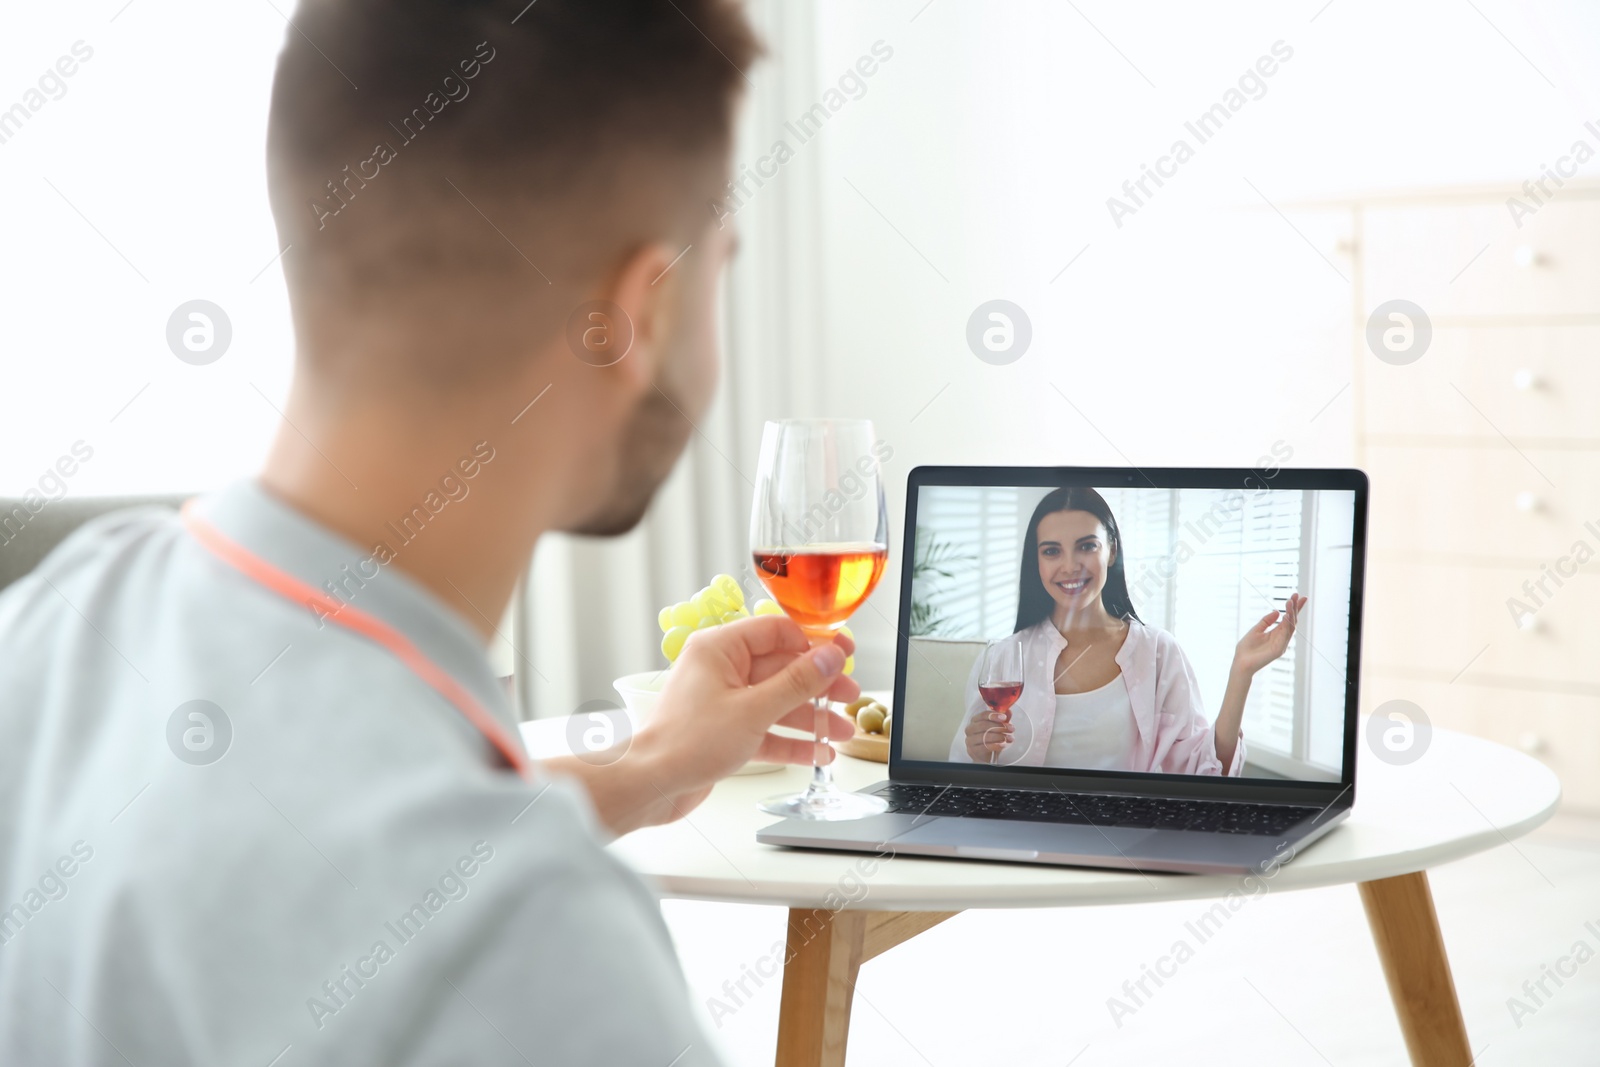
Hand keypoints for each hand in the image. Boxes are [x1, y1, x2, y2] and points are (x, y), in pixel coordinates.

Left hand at [618, 615, 859, 826]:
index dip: (813, 642)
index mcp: (719, 649)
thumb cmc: (686, 743)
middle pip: (782, 669)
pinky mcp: (725, 731)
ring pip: (777, 702)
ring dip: (810, 718)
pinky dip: (790, 741)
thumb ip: (797, 682)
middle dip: (818, 687)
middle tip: (848, 696)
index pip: (776, 631)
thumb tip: (830, 656)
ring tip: (841, 732)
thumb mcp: (754, 709)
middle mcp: (720, 670)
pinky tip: (817, 752)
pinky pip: (766, 729)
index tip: (843, 653)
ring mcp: (723, 701)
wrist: (652, 786)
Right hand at [964, 707, 1013, 760]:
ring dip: (999, 736)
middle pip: (984, 725)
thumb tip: (1009, 712)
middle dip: (999, 726)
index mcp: (975, 720)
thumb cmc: (991, 739)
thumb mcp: (999, 728)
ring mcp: (970, 740)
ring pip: (984, 736)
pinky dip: (995, 745)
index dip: (994, 715)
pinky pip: (984, 747)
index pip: (983, 715)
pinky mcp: (972, 751)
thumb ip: (1003, 720)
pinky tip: (1003, 745)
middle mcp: (970, 729)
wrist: (987, 756)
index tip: (1004, 717)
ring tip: (1009, 738)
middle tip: (1011, 729)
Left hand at [1231, 594, 1306, 677]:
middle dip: (1295, 608)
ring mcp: (1281, 644)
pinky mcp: (1278, 650)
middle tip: (1297, 595)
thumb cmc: (1246, 649)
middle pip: (1292, 621)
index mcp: (1276, 633)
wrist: (1240, 663)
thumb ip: (1266, 621)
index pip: (1288, 619)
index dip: (1294, 608)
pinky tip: (1287, 615)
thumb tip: (1277, 611)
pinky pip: (1285, 635)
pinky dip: (1287, 625)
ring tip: (1290, 601)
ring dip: (1291, 613)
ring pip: (1290, 626)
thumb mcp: (1256, 630)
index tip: (1298, 596)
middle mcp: (1281, 638)